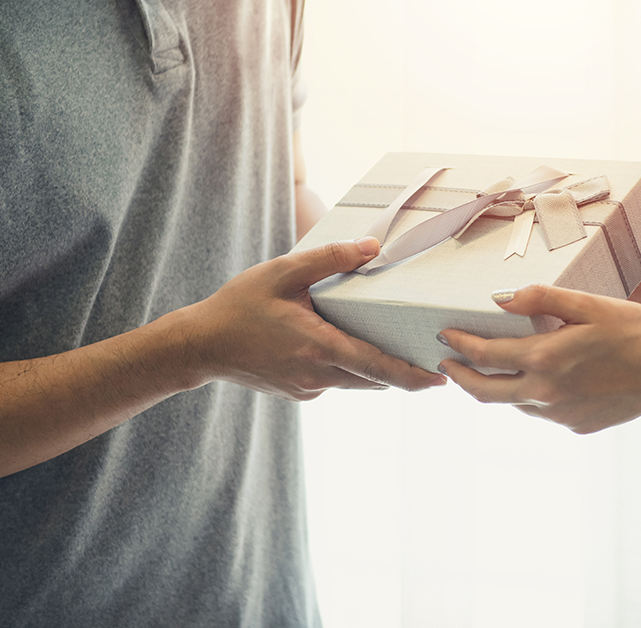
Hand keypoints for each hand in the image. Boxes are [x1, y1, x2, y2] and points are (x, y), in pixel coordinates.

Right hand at [186, 238, 445, 399]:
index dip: (413, 376)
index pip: (378, 368)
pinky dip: (345, 365)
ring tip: (394, 346)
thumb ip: (330, 259)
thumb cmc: (239, 306)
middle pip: (375, 379)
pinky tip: (338, 342)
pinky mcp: (299, 392)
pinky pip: (334, 380)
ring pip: (356, 381)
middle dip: (403, 371)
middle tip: (431, 358)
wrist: (199, 346)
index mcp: (320, 347)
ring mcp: (309, 389)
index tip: (441, 379)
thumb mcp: (283, 272)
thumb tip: (372, 248)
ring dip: (375, 368)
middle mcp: (319, 375)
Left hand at [438, 284, 640, 433]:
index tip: (445, 337)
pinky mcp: (575, 426)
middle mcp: (544, 393)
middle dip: (461, 377)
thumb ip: (541, 299)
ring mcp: (558, 415)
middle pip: (485, 391)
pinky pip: (542, 411)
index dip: (460, 345)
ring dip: (499, 386)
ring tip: (495, 369)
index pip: (484, 355)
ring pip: (514, 403)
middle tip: (449, 363)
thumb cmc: (635, 332)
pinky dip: (533, 395)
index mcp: (543, 359)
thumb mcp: (588, 304)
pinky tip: (545, 380)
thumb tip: (500, 298)